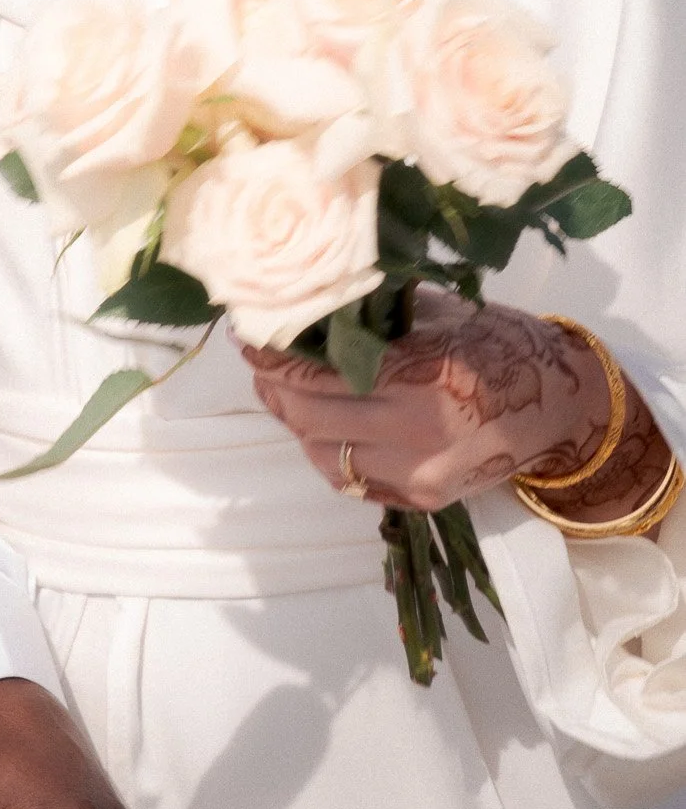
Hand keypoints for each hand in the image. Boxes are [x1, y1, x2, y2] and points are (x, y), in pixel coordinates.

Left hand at [245, 291, 633, 511]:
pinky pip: (351, 479)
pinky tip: (323, 422)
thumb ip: (371, 317)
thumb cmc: (496, 343)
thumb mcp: (435, 314)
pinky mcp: (424, 500)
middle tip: (259, 362)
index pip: (320, 373)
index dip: (273, 358)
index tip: (248, 338)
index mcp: (423, 374)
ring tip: (283, 391)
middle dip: (274, 389)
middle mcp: (420, 431)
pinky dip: (327, 450)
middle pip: (310, 418)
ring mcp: (421, 474)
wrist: (561, 407)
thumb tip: (300, 308)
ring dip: (296, 423)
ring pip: (323, 455)